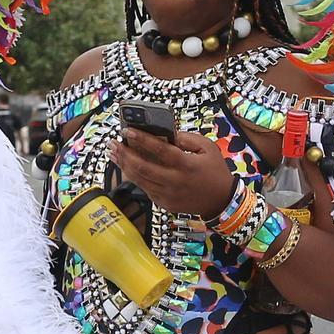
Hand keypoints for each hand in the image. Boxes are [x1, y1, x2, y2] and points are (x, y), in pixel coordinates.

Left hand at [110, 127, 232, 219]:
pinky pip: (144, 188)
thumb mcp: (207, 148)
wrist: (221, 201)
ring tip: (114, 153)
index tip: (127, 130)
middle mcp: (175, 181)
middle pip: (142, 167)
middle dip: (124, 153)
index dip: (141, 139)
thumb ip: (186, 139)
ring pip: (139, 179)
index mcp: (186, 165)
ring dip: (124, 165)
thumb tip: (165, 133)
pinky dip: (134, 177)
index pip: (159, 150)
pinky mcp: (164, 203)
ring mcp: (168, 194)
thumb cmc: (215, 171)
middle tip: (113, 143)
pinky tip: (126, 167)